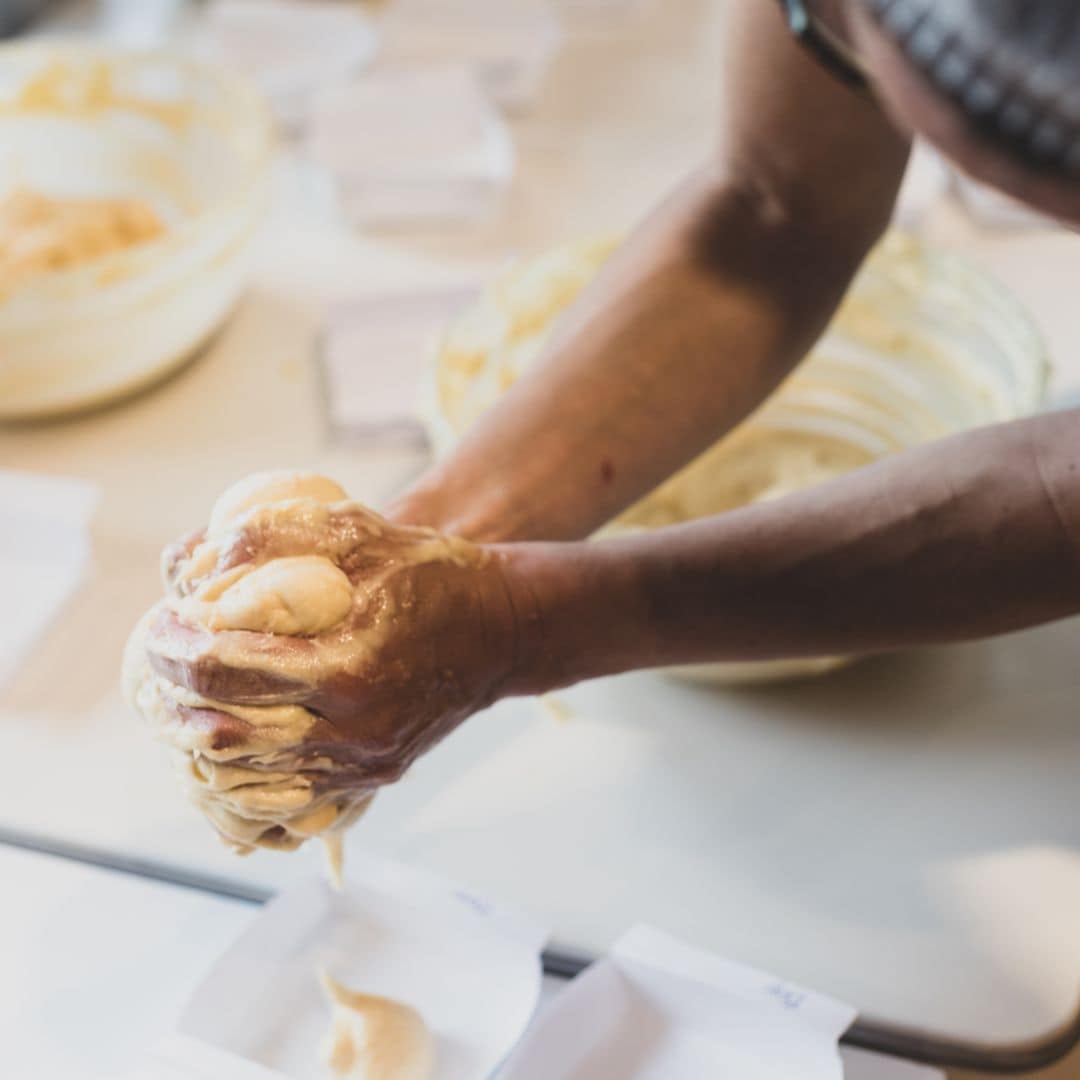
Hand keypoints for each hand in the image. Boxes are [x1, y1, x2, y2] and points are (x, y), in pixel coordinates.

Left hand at [145, 497, 521, 790]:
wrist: (503, 630)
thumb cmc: (434, 574)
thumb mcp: (363, 533)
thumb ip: (281, 534)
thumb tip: (202, 555)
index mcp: (348, 669)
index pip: (224, 672)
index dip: (173, 649)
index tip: (159, 624)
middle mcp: (354, 728)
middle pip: (224, 732)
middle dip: (172, 697)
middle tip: (159, 659)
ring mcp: (365, 761)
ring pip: (248, 775)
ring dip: (200, 737)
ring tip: (180, 699)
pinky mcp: (373, 776)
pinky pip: (287, 791)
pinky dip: (243, 767)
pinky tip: (229, 732)